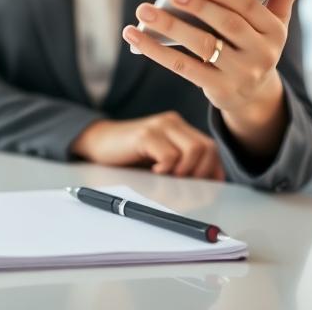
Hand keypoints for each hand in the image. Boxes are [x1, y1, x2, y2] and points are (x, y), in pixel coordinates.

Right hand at [70, 112, 224, 179]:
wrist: (98, 143)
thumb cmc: (130, 156)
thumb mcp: (161, 161)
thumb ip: (182, 166)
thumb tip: (207, 189)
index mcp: (179, 127)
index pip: (211, 147)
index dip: (213, 170)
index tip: (205, 189)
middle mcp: (172, 122)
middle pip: (206, 148)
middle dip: (201, 174)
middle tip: (184, 187)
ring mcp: (159, 126)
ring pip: (193, 151)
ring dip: (185, 173)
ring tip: (168, 180)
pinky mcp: (145, 134)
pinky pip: (170, 155)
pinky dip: (166, 170)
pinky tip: (153, 173)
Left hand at [122, 0, 311, 157]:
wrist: (254, 95)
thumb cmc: (256, 44)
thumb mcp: (274, 22)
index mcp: (275, 32)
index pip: (253, 9)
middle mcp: (261, 55)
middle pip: (227, 27)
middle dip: (199, 7)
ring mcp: (239, 75)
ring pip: (201, 46)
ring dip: (169, 26)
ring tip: (143, 9)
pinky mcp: (216, 90)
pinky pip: (181, 66)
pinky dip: (155, 50)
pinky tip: (134, 34)